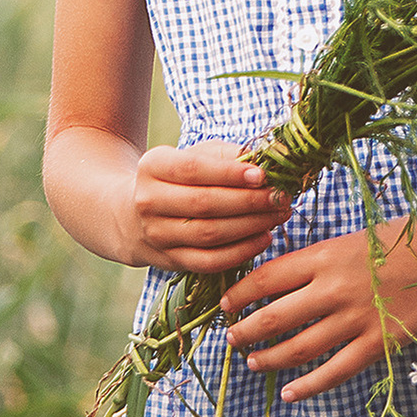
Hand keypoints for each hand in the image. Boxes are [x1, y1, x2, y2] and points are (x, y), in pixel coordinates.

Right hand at [127, 142, 283, 276]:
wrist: (135, 215)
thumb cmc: (179, 179)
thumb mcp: (194, 156)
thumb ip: (227, 155)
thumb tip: (265, 162)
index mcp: (152, 166)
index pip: (193, 169)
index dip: (230, 173)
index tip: (263, 175)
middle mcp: (148, 201)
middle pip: (204, 204)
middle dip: (249, 202)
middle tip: (281, 197)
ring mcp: (157, 235)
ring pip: (209, 234)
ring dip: (251, 226)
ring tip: (278, 215)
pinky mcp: (169, 260)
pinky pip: (209, 261)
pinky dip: (241, 252)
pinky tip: (263, 238)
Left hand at [219, 223, 416, 401]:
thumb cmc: (403, 241)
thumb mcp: (351, 240)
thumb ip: (317, 262)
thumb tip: (279, 283)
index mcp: (324, 256)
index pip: (265, 278)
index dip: (239, 295)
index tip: (226, 306)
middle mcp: (334, 288)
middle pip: (273, 318)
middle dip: (245, 332)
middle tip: (232, 341)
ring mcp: (356, 318)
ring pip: (299, 348)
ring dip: (270, 359)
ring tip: (254, 364)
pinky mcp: (379, 343)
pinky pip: (335, 371)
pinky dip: (309, 386)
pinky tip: (290, 394)